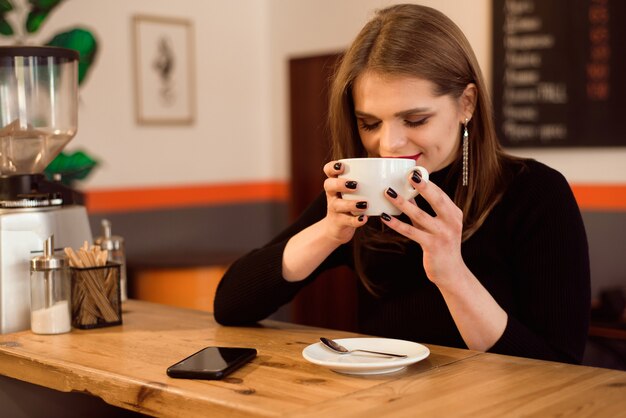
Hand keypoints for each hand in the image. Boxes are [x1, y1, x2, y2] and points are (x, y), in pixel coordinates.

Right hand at [321, 161, 367, 243]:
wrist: (338, 228)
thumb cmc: (351, 204)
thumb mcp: (354, 191)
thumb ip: (369, 180)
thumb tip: (399, 169)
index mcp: (336, 184)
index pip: (328, 171)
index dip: (332, 167)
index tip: (342, 166)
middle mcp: (332, 195)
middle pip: (328, 185)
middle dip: (340, 184)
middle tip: (355, 185)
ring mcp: (334, 209)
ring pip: (338, 205)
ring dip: (351, 204)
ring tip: (364, 204)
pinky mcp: (339, 223)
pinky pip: (346, 221)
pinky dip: (355, 220)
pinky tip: (364, 219)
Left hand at [381, 171, 464, 288]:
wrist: (450, 272)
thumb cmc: (441, 245)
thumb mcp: (437, 225)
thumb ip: (425, 211)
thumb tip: (407, 194)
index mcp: (454, 214)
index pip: (440, 194)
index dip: (427, 183)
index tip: (414, 171)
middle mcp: (452, 222)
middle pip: (436, 200)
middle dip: (422, 186)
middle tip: (408, 175)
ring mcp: (443, 234)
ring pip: (419, 215)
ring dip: (402, 203)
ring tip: (388, 192)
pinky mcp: (432, 246)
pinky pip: (411, 232)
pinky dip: (396, 224)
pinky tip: (385, 216)